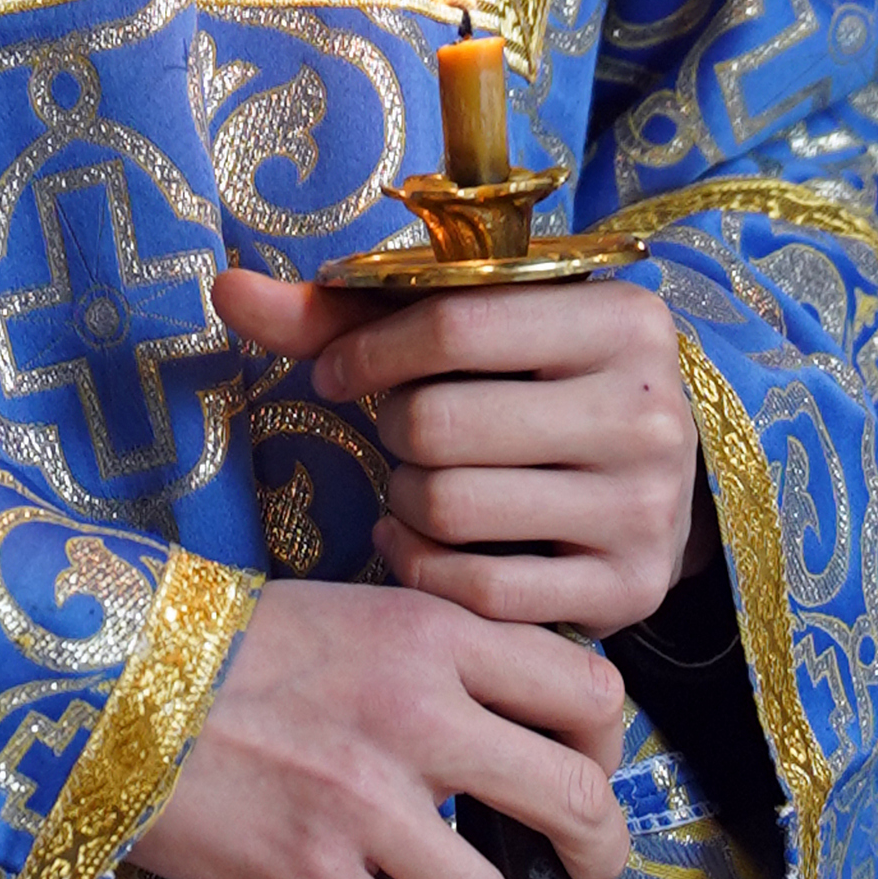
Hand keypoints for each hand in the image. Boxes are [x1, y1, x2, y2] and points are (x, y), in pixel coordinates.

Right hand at [130, 575, 627, 878]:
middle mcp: (415, 713)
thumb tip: (529, 718)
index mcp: (429, 634)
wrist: (105, 685)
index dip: (603, 744)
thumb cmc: (226, 650)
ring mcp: (366, 802)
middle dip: (594, 851)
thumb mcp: (353, 614)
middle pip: (576, 801)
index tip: (579, 767)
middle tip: (574, 866)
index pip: (589, 691)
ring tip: (410, 877)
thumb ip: (443, 657)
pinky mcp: (315, 878)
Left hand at [216, 267, 703, 636]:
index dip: (366, 352)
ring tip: (414, 483)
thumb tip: (224, 287)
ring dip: (402, 499)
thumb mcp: (466, 328)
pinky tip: (418, 539)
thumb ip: (342, 312)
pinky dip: (423, 565)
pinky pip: (481, 590)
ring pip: (452, 508)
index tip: (336, 374)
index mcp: (619, 318)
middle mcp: (648, 411)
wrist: (653, 480)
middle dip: (390, 430)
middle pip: (439, 423)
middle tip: (397, 432)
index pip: (452, 324)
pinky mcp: (631, 590)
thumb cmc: (529, 382)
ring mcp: (646, 508)